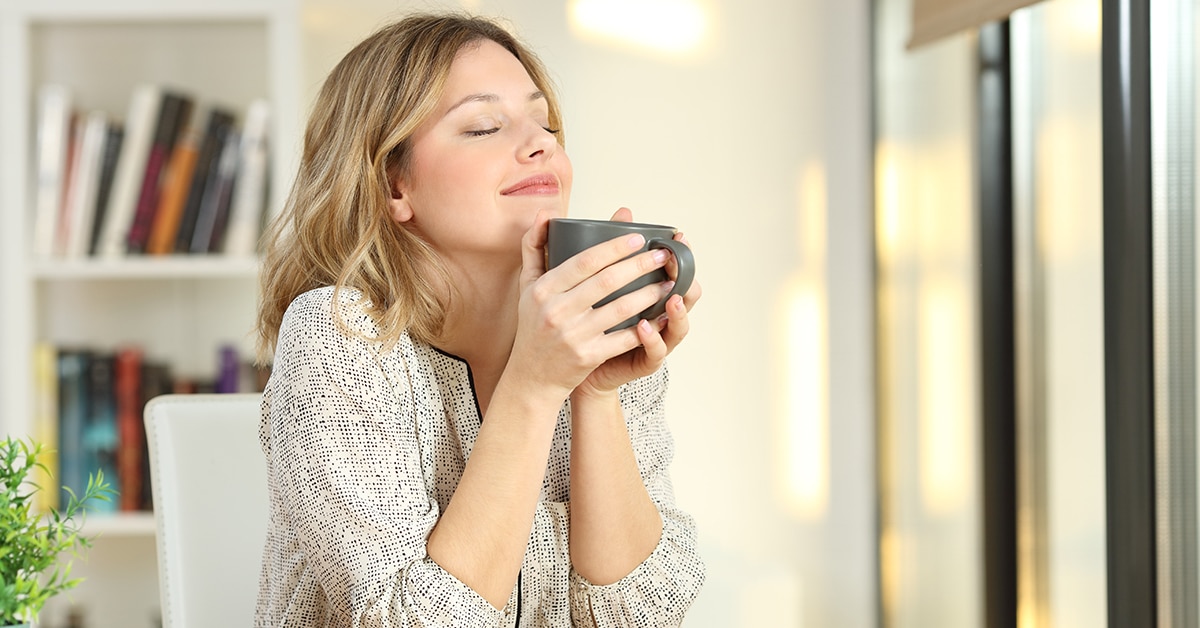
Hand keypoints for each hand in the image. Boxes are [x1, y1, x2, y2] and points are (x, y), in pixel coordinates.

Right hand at [505, 210, 682, 399]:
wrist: (531, 376)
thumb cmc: (533, 325)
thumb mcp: (526, 286)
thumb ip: (533, 247)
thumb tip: (545, 214)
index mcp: (543, 289)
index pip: (585, 261)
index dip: (615, 247)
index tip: (639, 237)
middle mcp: (556, 310)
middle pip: (607, 281)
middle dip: (640, 265)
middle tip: (664, 255)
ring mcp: (573, 335)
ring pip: (621, 308)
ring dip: (650, 294)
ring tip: (669, 283)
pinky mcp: (587, 357)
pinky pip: (624, 338)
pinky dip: (647, 327)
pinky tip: (663, 316)